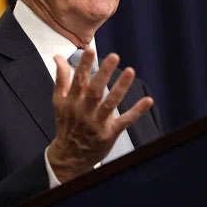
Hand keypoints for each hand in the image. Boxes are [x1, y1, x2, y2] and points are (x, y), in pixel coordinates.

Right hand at [47, 48, 153, 182]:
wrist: (69, 156)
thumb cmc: (66, 124)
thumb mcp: (58, 102)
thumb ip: (61, 78)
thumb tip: (58, 57)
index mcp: (71, 102)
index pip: (78, 80)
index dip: (84, 65)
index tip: (91, 50)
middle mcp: (83, 111)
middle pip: (95, 90)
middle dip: (104, 73)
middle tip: (114, 56)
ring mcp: (97, 123)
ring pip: (110, 103)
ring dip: (120, 88)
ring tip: (130, 71)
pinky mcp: (109, 134)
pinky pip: (124, 121)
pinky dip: (136, 111)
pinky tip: (148, 100)